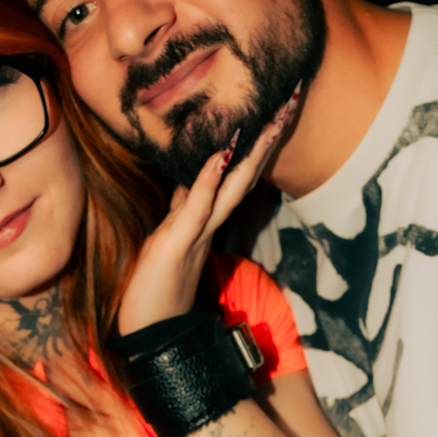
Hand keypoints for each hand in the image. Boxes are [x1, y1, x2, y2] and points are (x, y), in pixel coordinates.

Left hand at [115, 91, 299, 334]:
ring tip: (269, 121)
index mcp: (205, 222)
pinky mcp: (176, 244)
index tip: (273, 113)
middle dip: (267, 141)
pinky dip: (208, 182)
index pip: (235, 177)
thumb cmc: (154, 288)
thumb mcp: (168, 238)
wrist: (147, 333)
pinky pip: (196, 208)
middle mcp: (208, 225)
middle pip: (244, 177)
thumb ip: (184, 210)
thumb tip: (193, 181)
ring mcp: (195, 234)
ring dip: (250, 155)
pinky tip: (220, 157)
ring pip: (230, 188)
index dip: (254, 146)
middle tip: (291, 103)